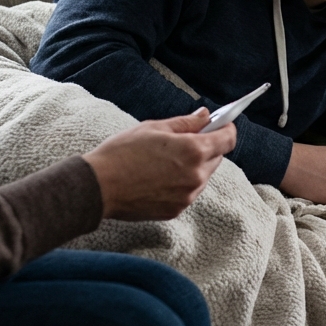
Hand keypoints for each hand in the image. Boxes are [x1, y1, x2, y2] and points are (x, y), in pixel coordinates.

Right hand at [83, 112, 236, 221]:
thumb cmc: (122, 153)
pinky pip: (188, 192)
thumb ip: (186, 123)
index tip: (222, 125)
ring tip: (166, 160)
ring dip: (194, 166)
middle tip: (186, 140)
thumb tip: (205, 116)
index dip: (227, 130)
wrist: (98, 187)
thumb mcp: (154, 128)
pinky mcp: (176, 209)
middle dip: (207, 147)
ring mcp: (187, 196)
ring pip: (203, 176)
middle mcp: (195, 176)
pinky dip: (181, 183)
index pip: (228, 140)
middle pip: (216, 158)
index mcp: (193, 151)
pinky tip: (159, 176)